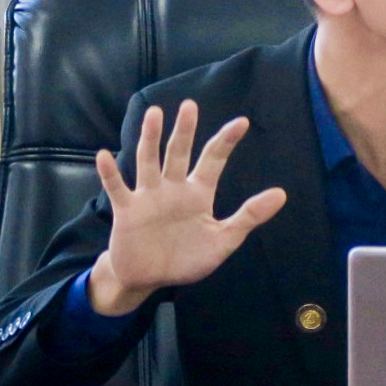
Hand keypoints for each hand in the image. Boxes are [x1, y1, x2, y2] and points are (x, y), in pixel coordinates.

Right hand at [87, 101, 286, 315]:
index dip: (226, 142)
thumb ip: (249, 216)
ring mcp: (148, 197)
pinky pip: (117, 188)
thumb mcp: (223, 240)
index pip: (213, 161)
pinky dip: (110, 173)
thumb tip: (281, 194)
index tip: (241, 122)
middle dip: (184, 130)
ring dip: (150, 139)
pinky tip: (104, 154)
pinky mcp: (127, 211)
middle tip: (190, 105)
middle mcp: (172, 189)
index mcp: (198, 193)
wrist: (150, 279)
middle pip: (179, 153)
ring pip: (148, 162)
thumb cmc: (186, 258)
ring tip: (155, 114)